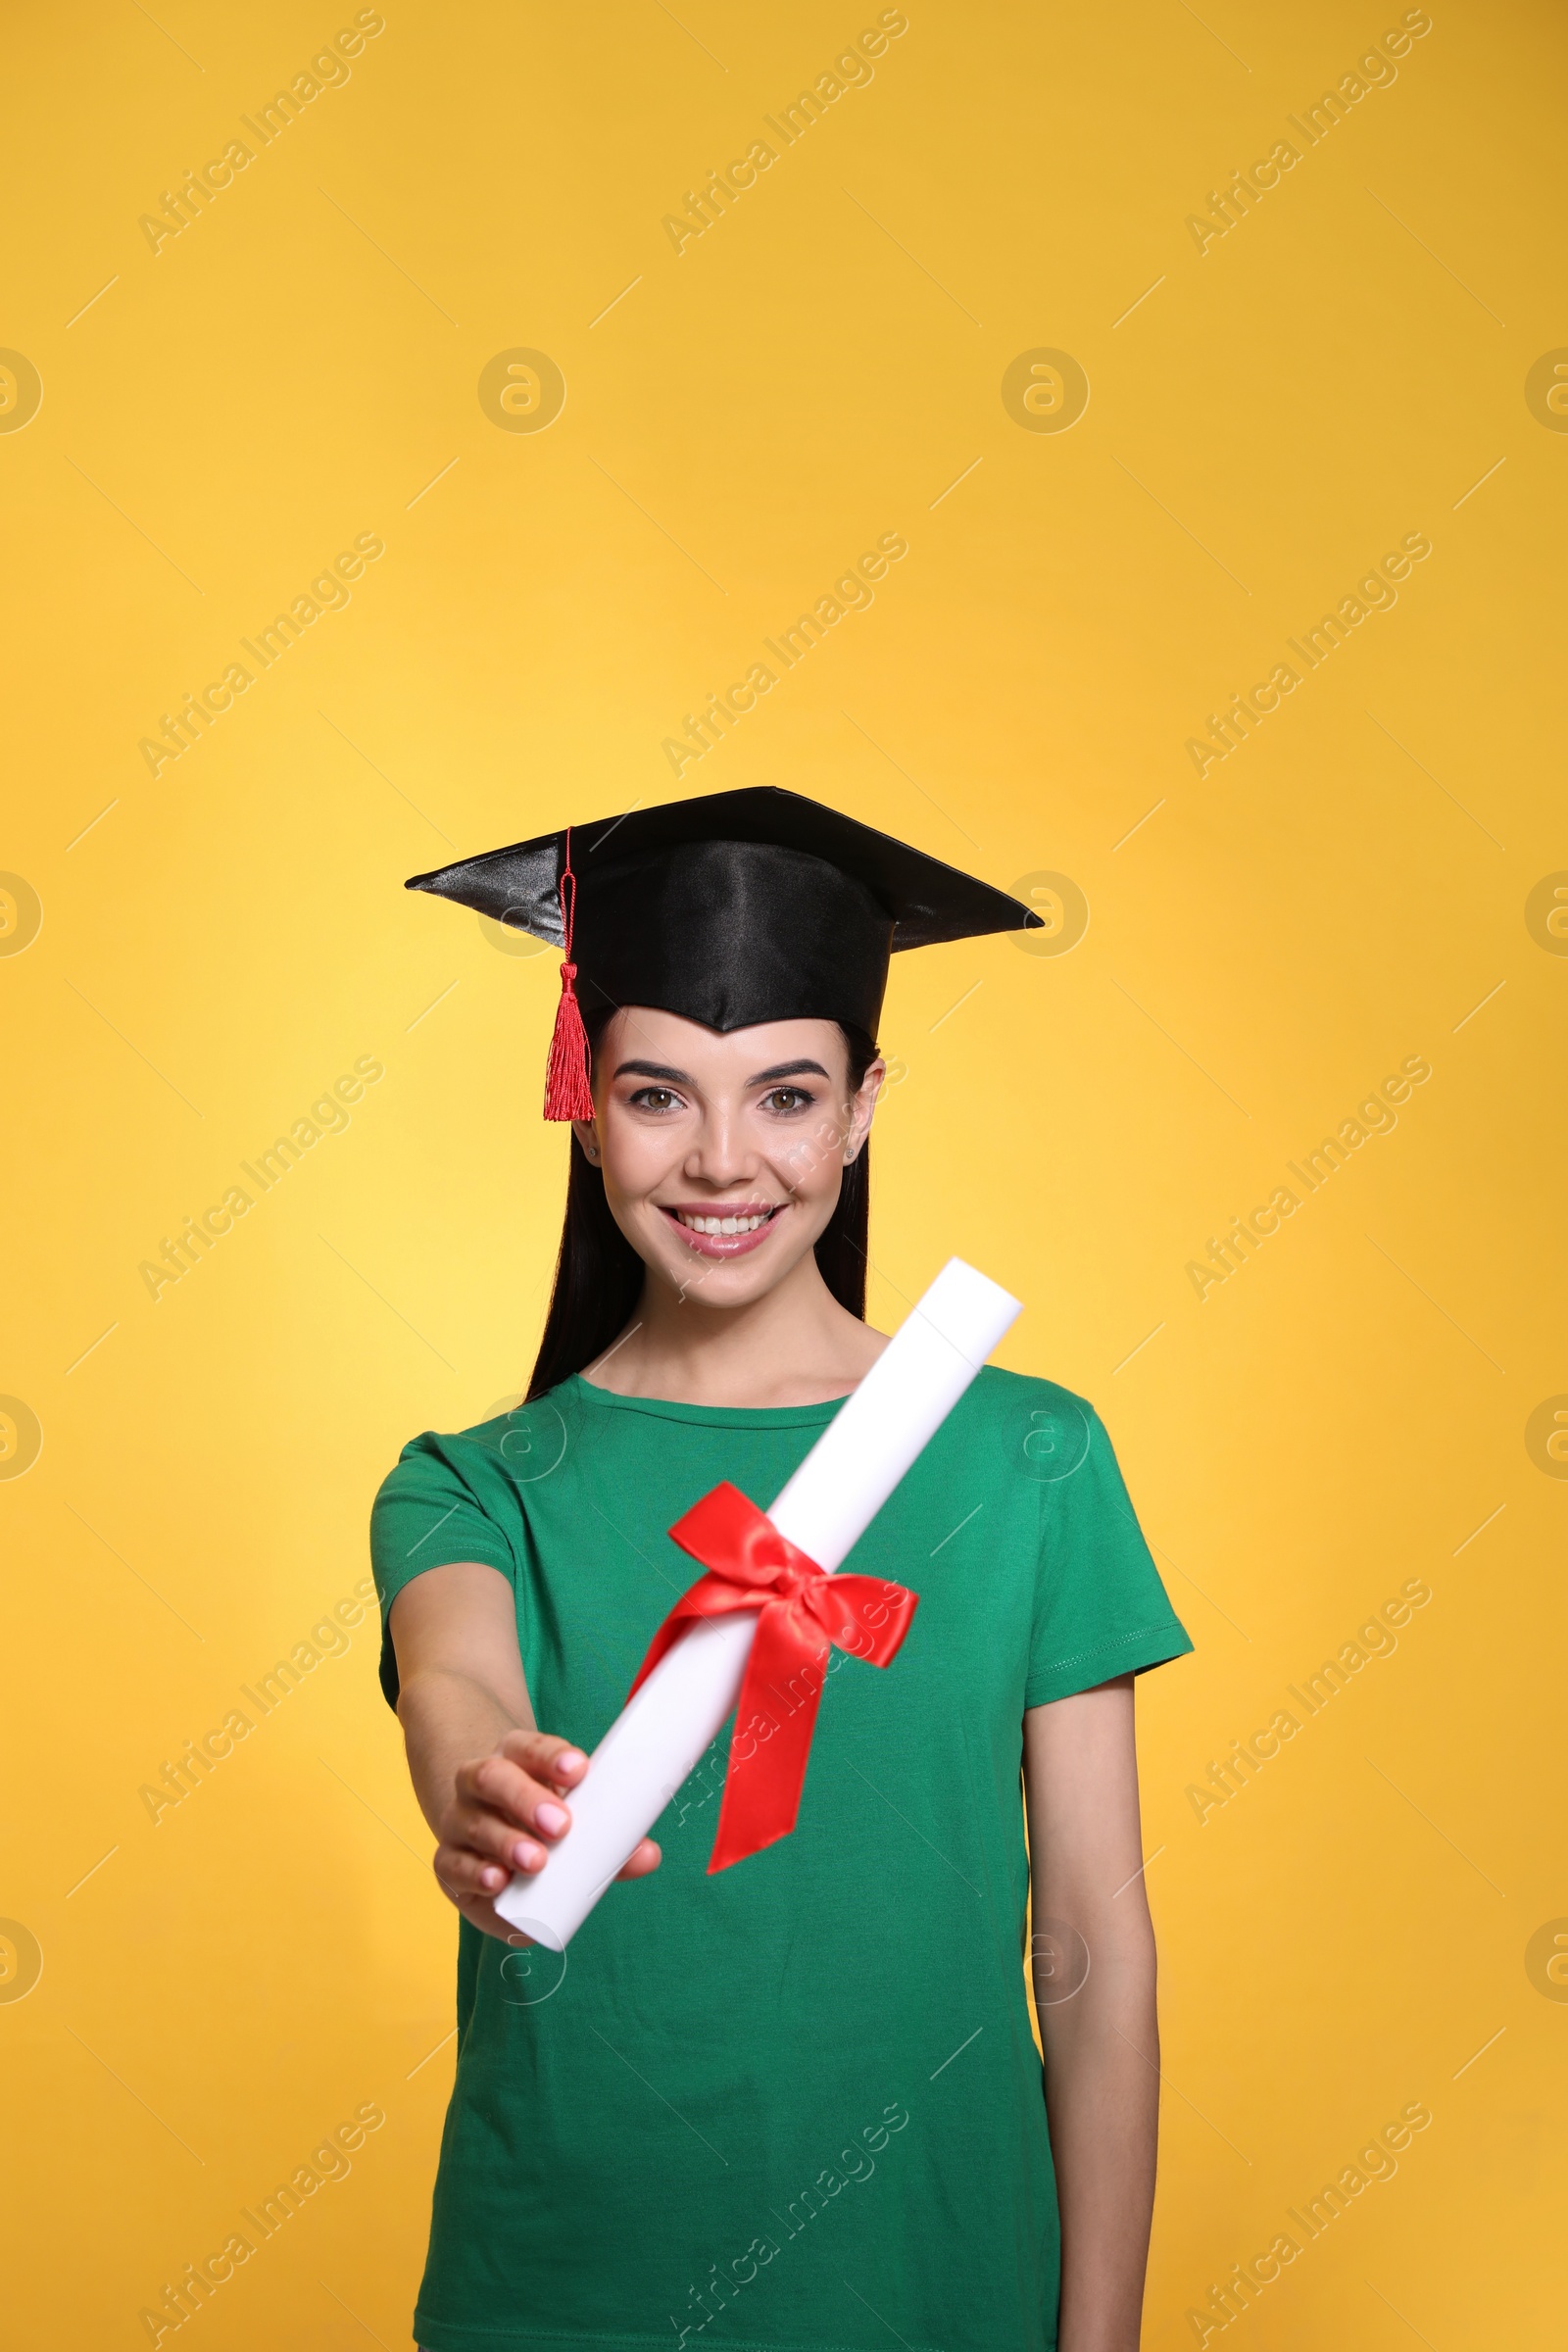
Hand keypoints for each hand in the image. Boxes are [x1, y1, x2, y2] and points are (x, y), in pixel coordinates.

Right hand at [431, 1728, 660, 1942]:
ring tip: (536, 1861)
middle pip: (493, 1777)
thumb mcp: (571, 1816)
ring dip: (506, 1842)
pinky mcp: (448, 1860)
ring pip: (474, 1822)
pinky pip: (452, 1863)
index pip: (528, 1747)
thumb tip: (647, 1854)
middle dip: (526, 1799)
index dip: (551, 1756)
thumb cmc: (539, 1817)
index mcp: (514, 1757)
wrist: (483, 1824)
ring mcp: (459, 1819)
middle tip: (561, 1825)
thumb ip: (607, 1838)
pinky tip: (497, 1882)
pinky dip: (475, 1874)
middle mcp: (479, 1782)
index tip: (579, 1769)